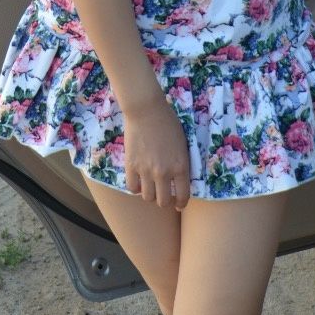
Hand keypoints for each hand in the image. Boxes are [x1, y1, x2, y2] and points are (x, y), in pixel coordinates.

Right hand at [123, 94, 190, 210]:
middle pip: (163, 202)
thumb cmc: (168, 122)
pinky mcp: (131, 166)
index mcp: (181, 167)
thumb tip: (178, 178)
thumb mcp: (183, 144)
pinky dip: (136, 188)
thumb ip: (181, 163)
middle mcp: (164, 173)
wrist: (147, 110)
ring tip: (150, 187)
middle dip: (165, 201)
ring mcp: (146, 170)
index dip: (181, 203)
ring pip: (148, 197)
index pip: (183, 196)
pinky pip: (132, 188)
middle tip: (164, 195)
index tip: (179, 204)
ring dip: (150, 195)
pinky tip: (138, 181)